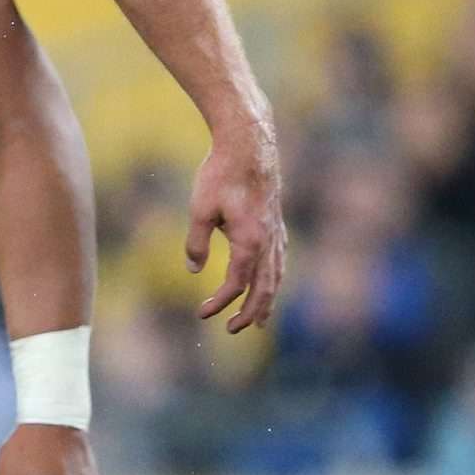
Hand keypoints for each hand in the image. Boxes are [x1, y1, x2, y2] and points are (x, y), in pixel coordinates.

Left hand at [187, 124, 284, 333]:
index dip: (220, 302)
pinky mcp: (276, 222)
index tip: (202, 312)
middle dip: (250, 313)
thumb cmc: (221, 173)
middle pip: (264, 288)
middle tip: (233, 330)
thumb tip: (194, 270)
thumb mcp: (200, 209)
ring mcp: (276, 232)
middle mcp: (269, 241)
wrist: (249, 143)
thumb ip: (197, 242)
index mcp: (250, 241)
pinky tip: (269, 282)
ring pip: (276, 276)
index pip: (236, 283)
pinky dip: (274, 278)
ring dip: (267, 300)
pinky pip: (280, 259)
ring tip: (260, 320)